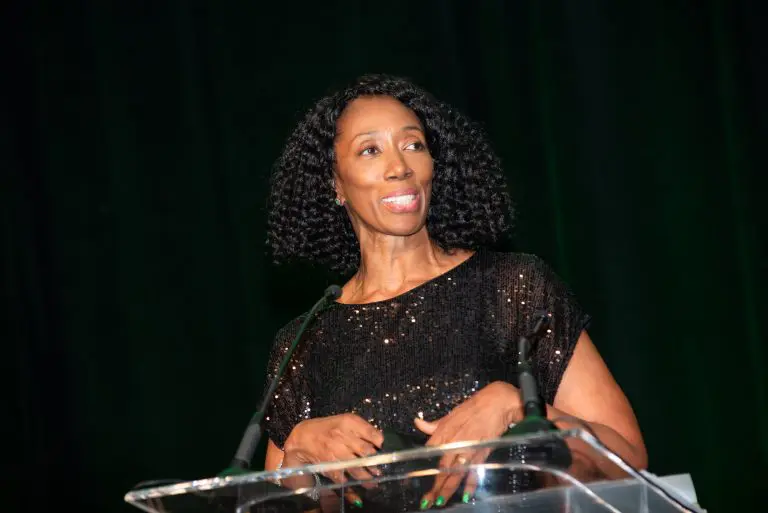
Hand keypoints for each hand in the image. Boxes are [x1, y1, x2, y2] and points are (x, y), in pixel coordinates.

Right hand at [282, 413, 383, 503]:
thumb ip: (361, 429)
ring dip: (367, 475)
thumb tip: (379, 440)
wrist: (303, 436)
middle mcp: (342, 436)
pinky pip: (343, 475)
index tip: (382, 447)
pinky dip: (350, 480)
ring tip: (373, 479)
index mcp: (348, 422)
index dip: (379, 441)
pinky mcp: (328, 464)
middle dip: (375, 461)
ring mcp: (335, 451)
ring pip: (356, 466)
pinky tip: (356, 482)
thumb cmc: (327, 428)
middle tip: (380, 467)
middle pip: (365, 451)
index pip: (370, 432)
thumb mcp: (344, 421)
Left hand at [413, 381, 521, 507]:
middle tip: (425, 501)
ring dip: (447, 489)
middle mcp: (454, 442)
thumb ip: (434, 424)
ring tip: (439, 502)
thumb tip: (417, 422)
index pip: (428, 453)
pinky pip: (475, 471)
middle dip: (434, 485)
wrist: (497, 402)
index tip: (414, 481)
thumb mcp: (451, 414)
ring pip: (455, 473)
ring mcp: (468, 449)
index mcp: (444, 431)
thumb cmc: (473, 407)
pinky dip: (471, 484)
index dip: (421, 467)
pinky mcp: (482, 453)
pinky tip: (466, 496)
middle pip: (441, 467)